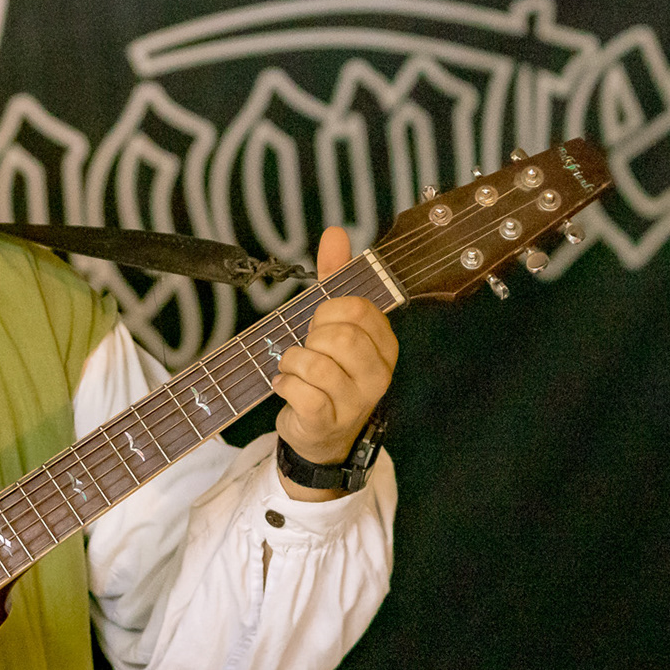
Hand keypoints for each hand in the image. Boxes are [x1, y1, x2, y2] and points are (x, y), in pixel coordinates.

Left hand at [271, 227, 398, 500]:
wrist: (322, 437)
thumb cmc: (329, 374)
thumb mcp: (333, 324)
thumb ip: (335, 279)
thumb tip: (335, 233)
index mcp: (384, 345)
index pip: (360, 309)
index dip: (329, 310)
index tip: (320, 324)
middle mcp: (378, 374)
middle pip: (340, 336)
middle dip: (311, 338)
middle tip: (307, 349)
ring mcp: (356, 402)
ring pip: (318, 364)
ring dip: (292, 362)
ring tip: (293, 369)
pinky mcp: (328, 422)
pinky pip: (302, 392)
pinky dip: (284, 384)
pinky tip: (285, 386)